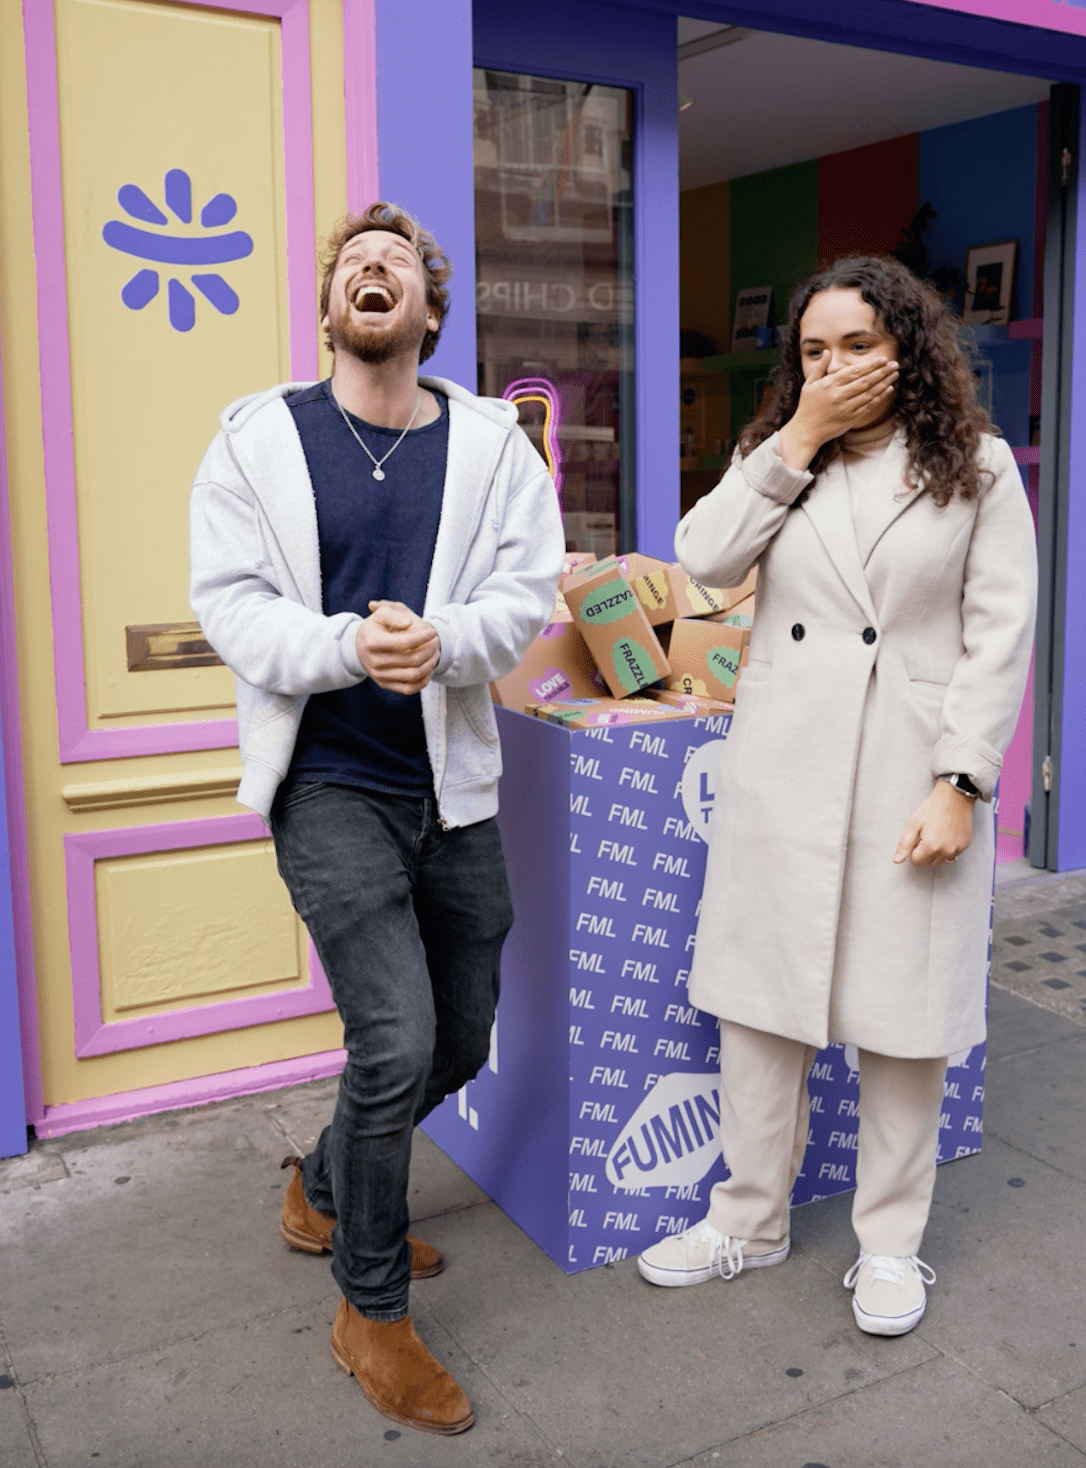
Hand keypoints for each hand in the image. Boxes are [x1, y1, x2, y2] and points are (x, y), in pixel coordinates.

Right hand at [355, 601, 438, 693]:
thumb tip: (409, 623)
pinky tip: (429, 669)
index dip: (423, 637)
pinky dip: (423, 681)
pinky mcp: (384, 685)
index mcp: (373, 642)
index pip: (405, 642)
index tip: (433, 632)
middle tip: (437, 642)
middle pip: (412, 659)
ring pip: (413, 675)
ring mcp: (379, 675)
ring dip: (429, 665)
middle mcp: (375, 661)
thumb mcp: (381, 615)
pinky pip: (409, 689)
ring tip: (435, 654)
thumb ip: (394, 615)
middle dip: (429, 650)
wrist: (358, 647)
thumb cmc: (374, 628)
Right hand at [778, 352, 898, 468]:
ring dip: (884, 383)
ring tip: (894, 375)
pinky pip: (868, 407)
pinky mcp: (851, 419)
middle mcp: (839, 396)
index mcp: (829, 385)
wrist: (806, 432)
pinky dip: (880, 398)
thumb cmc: (807, 407)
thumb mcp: (809, 385)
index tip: (882, 359)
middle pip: (865, 381)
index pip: (854, 372)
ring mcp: (846, 408)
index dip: (870, 365)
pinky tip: (888, 390)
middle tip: (894, 365)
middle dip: (882, 372)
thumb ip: (819, 367)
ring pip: (869, 394)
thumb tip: (828, 352)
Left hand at [893, 781, 974, 867]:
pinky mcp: (965, 845)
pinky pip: (952, 854)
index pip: (916, 861)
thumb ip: (904, 844)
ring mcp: (958, 849)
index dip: (913, 850)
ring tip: (935, 834)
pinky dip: (946, 848)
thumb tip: (897, 860)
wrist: (954, 797)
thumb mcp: (913, 824)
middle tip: (925, 835)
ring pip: (940, 861)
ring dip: (935, 852)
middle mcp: (946, 851)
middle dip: (923, 853)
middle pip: (928, 864)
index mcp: (931, 846)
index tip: (917, 837)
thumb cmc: (933, 808)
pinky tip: (945, 834)